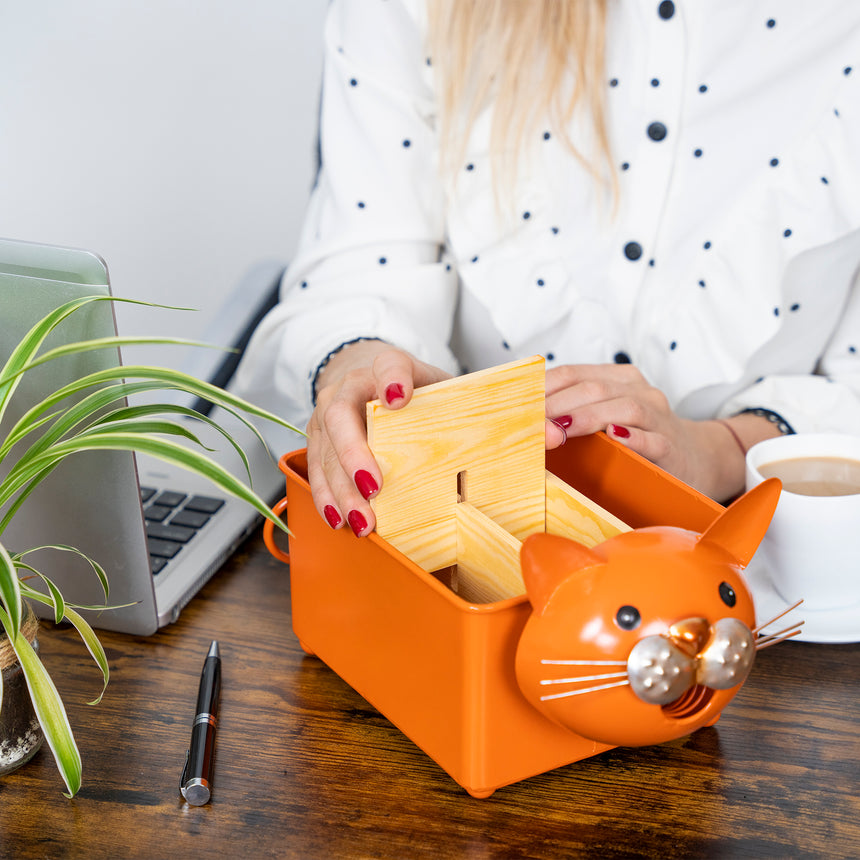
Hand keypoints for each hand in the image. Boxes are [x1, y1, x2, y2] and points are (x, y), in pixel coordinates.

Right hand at [307, 341, 450, 535]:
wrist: (365, 376)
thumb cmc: (411, 390)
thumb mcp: (436, 387)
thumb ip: (455, 406)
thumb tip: (488, 444)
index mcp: (385, 366)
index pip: (388, 365)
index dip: (392, 379)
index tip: (398, 398)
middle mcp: (348, 386)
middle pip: (341, 416)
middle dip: (354, 455)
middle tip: (373, 488)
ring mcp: (325, 413)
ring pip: (325, 450)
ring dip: (341, 489)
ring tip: (362, 521)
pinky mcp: (316, 438)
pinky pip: (315, 469)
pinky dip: (327, 497)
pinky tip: (339, 519)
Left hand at [544, 363, 782, 500]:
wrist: (694, 459)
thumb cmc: (634, 440)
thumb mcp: (601, 419)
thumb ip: (569, 415)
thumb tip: (523, 422)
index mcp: (617, 379)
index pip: (573, 374)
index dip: (544, 389)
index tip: (519, 407)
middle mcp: (639, 391)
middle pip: (594, 388)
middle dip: (558, 406)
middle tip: (533, 424)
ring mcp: (658, 418)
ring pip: (624, 408)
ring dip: (587, 418)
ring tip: (561, 431)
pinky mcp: (671, 446)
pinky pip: (652, 439)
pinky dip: (632, 438)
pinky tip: (613, 438)